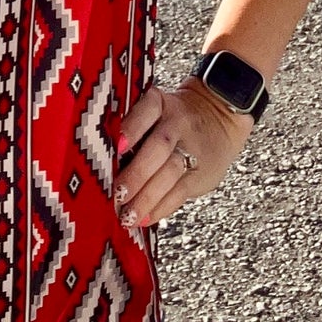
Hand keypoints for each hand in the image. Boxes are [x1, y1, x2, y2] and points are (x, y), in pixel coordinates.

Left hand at [114, 78, 253, 227]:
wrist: (219, 118)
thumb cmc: (172, 118)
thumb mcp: (156, 109)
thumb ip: (133, 127)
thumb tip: (101, 158)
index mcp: (160, 104)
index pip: (146, 111)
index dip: (132, 128)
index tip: (117, 147)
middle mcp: (177, 124)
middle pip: (158, 148)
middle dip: (137, 174)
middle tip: (118, 194)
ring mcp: (191, 149)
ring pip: (169, 173)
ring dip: (147, 197)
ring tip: (128, 215)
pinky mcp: (200, 174)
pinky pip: (180, 192)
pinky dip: (161, 208)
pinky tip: (145, 218)